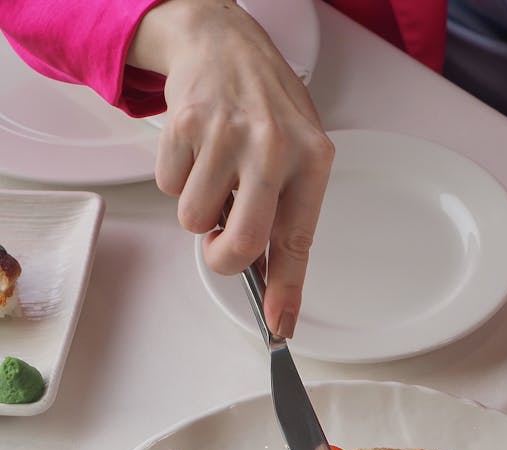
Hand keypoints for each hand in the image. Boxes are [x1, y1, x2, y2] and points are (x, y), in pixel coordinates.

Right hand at [127, 0, 333, 335]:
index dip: (287, 291)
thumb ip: (285, 212)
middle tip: (219, 243)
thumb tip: (267, 280)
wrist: (222, 39)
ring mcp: (229, 135)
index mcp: (312, 161)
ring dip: (196, 208)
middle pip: (242, 243)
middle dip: (222, 257)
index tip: (280, 327)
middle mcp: (275, 148)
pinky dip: (175, 177)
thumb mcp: (297, 153)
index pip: (298, 242)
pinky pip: (168, 186)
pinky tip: (195, 148)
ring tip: (213, 171)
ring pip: (194, 218)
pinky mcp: (187, 124)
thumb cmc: (265, 106)